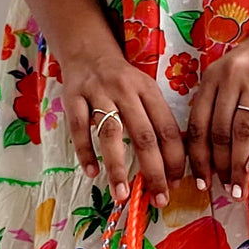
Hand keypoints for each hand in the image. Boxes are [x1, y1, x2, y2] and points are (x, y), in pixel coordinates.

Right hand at [62, 44, 187, 205]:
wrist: (87, 50)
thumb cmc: (121, 80)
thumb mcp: (144, 92)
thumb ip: (155, 121)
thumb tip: (169, 166)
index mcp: (149, 90)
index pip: (168, 129)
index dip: (175, 159)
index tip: (175, 185)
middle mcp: (126, 90)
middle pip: (144, 135)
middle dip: (154, 171)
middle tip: (158, 199)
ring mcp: (98, 93)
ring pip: (111, 133)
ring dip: (117, 167)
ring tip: (121, 194)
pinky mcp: (73, 97)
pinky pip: (79, 128)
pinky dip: (85, 152)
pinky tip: (92, 173)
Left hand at [185, 24, 248, 198]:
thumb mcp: (228, 77)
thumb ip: (217, 107)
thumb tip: (211, 155)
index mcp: (211, 79)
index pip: (198, 124)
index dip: (198, 158)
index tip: (201, 182)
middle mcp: (230, 79)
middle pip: (219, 131)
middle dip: (220, 166)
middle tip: (225, 190)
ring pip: (242, 131)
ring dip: (239, 164)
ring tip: (239, 187)